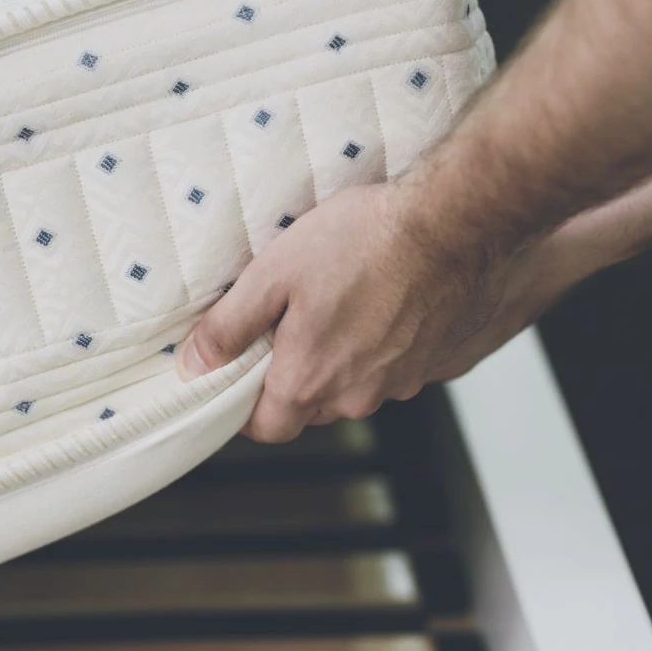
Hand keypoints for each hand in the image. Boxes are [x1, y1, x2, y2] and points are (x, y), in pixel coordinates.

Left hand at [175, 180, 514, 441]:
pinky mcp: (436, 364)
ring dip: (339, 361)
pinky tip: (379, 305)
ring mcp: (403, 383)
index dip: (246, 407)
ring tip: (337, 306)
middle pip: (309, 409)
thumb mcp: (273, 273)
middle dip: (291, 379)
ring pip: (354, 389)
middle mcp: (358, 396)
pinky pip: (394, 369)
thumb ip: (229, 326)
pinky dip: (381, 348)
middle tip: (285, 326)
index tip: (238, 377)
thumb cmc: (366, 241)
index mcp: (310, 381)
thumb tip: (194, 363)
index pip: (266, 427)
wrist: (456, 223)